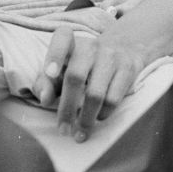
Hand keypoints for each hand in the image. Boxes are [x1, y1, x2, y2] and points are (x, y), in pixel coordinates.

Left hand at [33, 25, 146, 141]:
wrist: (124, 47)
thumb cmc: (84, 64)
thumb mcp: (64, 67)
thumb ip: (47, 82)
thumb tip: (45, 99)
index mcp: (71, 41)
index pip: (62, 37)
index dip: (54, 54)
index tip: (50, 73)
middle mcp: (90, 46)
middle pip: (75, 77)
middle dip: (67, 108)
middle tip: (63, 130)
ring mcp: (111, 56)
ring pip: (95, 94)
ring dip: (86, 119)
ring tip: (79, 134)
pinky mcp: (128, 68)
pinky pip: (113, 99)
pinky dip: (103, 114)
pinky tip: (98, 118)